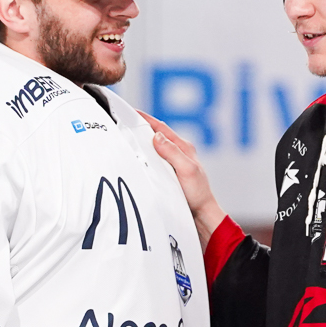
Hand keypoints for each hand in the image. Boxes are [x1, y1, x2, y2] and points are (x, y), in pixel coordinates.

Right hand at [138, 110, 226, 251]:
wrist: (201, 215)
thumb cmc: (197, 194)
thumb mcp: (186, 170)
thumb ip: (172, 153)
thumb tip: (157, 137)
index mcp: (184, 148)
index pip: (162, 128)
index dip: (147, 119)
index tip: (132, 112)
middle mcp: (179, 153)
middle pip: (157, 135)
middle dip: (142, 127)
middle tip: (124, 122)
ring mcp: (174, 163)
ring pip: (154, 147)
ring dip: (142, 142)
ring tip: (126, 137)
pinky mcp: (169, 173)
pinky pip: (154, 160)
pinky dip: (144, 156)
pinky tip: (136, 159)